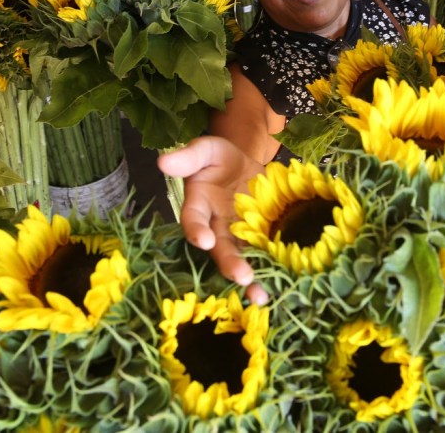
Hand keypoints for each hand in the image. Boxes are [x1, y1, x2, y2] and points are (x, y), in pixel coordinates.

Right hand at [157, 136, 268, 304]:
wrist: (244, 165)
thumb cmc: (220, 158)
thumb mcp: (207, 150)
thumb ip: (190, 156)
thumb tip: (163, 161)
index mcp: (199, 206)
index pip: (193, 220)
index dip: (196, 231)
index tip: (204, 240)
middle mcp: (215, 227)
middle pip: (220, 249)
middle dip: (230, 263)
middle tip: (242, 276)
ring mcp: (238, 235)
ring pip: (241, 259)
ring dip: (249, 278)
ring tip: (259, 295)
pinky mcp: (258, 238)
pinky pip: (263, 256)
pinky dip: (271, 270)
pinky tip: (281, 283)